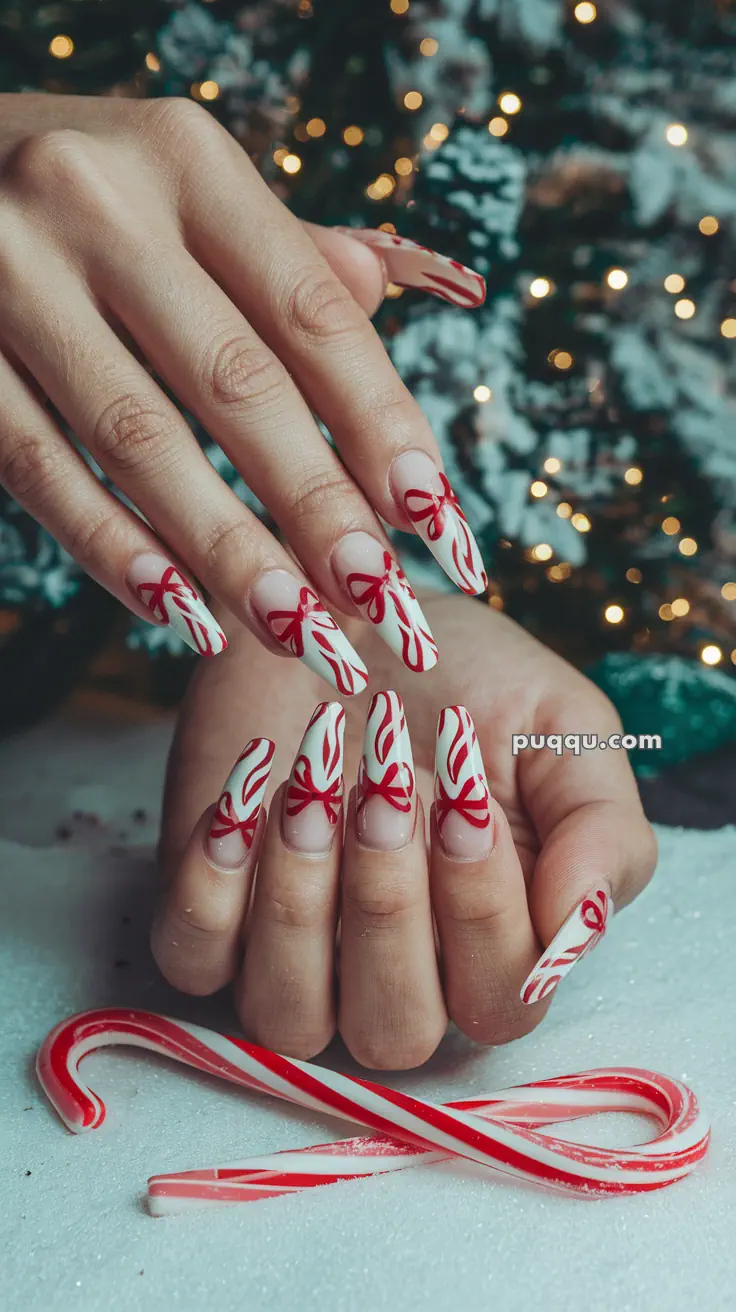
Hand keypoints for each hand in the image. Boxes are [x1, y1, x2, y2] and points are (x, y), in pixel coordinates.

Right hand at [0, 93, 485, 681]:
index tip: (433, 519)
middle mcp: (97, 201)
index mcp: (187, 158)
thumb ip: (287, 251)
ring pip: (140, 442)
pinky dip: (114, 549)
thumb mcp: (188, 187)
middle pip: (237, 384)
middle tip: (379, 602)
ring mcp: (10, 275)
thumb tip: (403, 294)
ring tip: (298, 629)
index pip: (311, 314)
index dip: (379, 422)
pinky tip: (180, 612)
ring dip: (228, 552)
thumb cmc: (92, 190)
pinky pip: (40, 469)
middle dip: (317, 508)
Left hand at [152, 594, 656, 1067]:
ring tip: (312, 787)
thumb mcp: (566, 730)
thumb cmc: (465, 679)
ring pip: (289, 1014)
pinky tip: (244, 796)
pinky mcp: (211, 912)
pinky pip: (195, 959)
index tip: (467, 797)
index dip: (484, 912)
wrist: (354, 610)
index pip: (501, 1001)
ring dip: (302, 902)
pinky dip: (214, 886)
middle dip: (390, 906)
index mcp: (494, 943)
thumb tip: (584, 928)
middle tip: (388, 784)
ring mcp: (295, 953)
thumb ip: (603, 830)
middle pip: (394, 1029)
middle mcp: (395, 971)